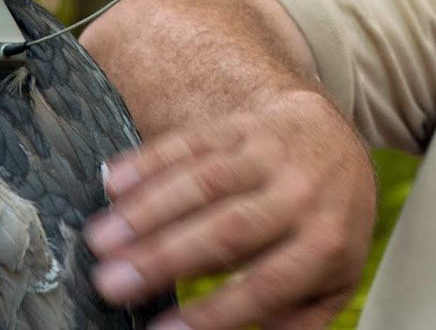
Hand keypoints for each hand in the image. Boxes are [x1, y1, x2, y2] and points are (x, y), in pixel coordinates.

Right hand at [84, 89, 376, 328]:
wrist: (336, 142)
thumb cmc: (324, 226)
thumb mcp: (332, 277)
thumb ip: (296, 317)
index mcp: (325, 243)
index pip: (266, 284)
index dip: (212, 312)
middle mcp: (300, 194)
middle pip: (229, 229)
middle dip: (165, 258)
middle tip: (111, 283)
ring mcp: (270, 154)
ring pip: (204, 181)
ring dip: (147, 210)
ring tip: (100, 239)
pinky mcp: (242, 125)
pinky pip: (193, 140)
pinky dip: (150, 160)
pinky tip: (113, 181)